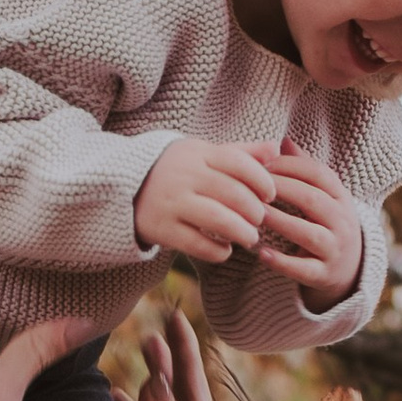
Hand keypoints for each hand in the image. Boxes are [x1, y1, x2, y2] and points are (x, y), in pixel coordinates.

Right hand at [134, 136, 279, 262]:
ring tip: (250, 238)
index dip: (262, 180)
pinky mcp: (161, 228)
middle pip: (233, 194)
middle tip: (260, 221)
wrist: (125, 188)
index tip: (270, 195)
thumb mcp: (203, 154)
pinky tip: (225, 250)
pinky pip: (197, 244)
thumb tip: (276, 149)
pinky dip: (218, 251)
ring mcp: (171, 203)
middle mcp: (184, 176)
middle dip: (255, 211)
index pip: (238, 163)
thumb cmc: (177, 170)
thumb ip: (240, 152)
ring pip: (219, 220)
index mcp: (198, 154)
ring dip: (242, 232)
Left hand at [260, 139, 365, 305]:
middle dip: (281, 190)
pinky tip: (261, 254)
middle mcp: (342, 221)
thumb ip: (304, 169)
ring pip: (308, 233)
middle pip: (312, 200)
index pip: (318, 174)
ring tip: (254, 214)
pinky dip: (282, 263)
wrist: (349, 268)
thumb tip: (283, 140)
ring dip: (280, 222)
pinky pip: (303, 269)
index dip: (290, 166)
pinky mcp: (324, 275)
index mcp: (340, 197)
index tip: (262, 165)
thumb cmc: (326, 222)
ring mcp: (335, 249)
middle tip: (252, 186)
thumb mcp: (323, 195)